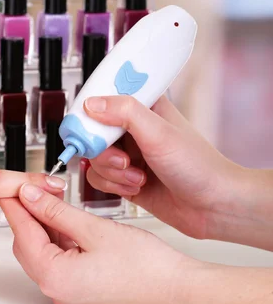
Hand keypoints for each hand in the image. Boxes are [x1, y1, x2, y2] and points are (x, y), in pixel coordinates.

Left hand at [0, 184, 194, 303]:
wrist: (178, 289)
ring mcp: (67, 292)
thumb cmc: (146, 266)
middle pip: (27, 244)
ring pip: (42, 251)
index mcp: (54, 277)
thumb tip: (30, 196)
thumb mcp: (95, 229)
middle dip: (29, 214)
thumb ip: (57, 211)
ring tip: (52, 199)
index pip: (22, 233)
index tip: (9, 185)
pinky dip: (58, 239)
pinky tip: (66, 220)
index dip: (15, 204)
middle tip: (33, 187)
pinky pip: (58, 260)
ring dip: (44, 225)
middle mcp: (55, 290)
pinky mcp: (78, 289)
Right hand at [82, 95, 239, 239]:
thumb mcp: (159, 133)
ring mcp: (127, 155)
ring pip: (94, 158)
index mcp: (144, 108)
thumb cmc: (198, 166)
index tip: (93, 128)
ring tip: (137, 176)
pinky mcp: (123, 178)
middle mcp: (133, 130)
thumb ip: (125, 113)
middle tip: (123, 160)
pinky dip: (112, 186)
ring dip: (111, 172)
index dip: (92, 112)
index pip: (105, 98)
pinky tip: (136, 187)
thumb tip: (91, 104)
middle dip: (103, 151)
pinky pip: (98, 178)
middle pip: (93, 132)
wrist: (212, 206)